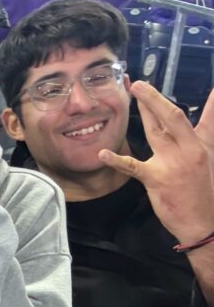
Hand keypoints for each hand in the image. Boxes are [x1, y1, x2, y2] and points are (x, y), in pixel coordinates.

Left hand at [98, 81, 213, 245]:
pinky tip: (103, 153)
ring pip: (155, 131)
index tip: (212, 86)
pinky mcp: (156, 179)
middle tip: (140, 84)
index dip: (211, 100)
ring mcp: (173, 164)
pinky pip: (133, 166)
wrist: (202, 221)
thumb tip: (195, 125)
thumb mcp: (207, 161)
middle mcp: (190, 150)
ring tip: (133, 95)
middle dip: (155, 99)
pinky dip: (117, 160)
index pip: (208, 117)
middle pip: (172, 117)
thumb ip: (202, 138)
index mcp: (202, 146)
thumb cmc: (202, 192)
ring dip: (143, 112)